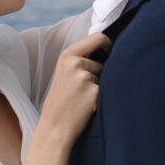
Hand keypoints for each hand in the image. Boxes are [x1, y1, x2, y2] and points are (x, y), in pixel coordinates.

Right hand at [21, 31, 106, 164]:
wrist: (54, 127)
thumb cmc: (61, 102)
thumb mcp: (65, 73)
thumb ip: (81, 59)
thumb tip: (107, 50)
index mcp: (68, 55)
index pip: (98, 37)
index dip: (109, 44)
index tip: (110, 53)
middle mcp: (76, 63)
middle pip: (103, 61)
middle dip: (100, 74)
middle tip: (84, 90)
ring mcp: (85, 77)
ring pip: (105, 77)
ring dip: (99, 88)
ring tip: (82, 100)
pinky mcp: (94, 92)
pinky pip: (106, 91)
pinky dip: (100, 99)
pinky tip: (87, 107)